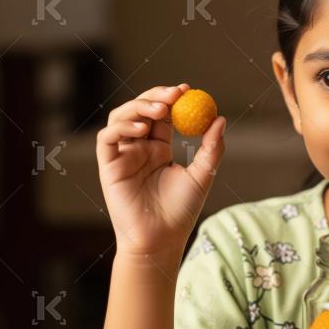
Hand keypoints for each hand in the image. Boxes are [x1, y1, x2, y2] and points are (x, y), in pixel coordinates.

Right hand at [96, 84, 226, 255]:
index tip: (186, 89)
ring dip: (138, 107)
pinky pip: (107, 138)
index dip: (171, 98)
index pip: (163, 114)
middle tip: (173, 94)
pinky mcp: (108, 165)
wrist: (161, 239)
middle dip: (155, 96)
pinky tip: (142, 130)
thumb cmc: (181, 211)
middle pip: (140, 110)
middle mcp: (139, 148)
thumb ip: (211, 148)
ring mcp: (122, 155)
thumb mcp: (203, 175)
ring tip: (160, 110)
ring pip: (121, 117)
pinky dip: (122, 127)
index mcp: (160, 147)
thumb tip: (220, 119)